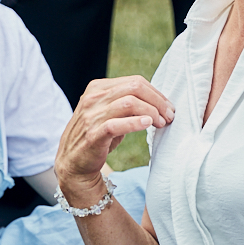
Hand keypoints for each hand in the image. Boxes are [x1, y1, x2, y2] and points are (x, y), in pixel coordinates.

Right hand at [54, 76, 173, 202]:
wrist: (74, 163)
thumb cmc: (97, 136)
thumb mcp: (110, 114)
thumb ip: (127, 103)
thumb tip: (159, 102)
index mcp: (98, 88)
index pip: (135, 81)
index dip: (156, 93)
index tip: (168, 107)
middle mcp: (93, 98)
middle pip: (135, 88)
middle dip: (158, 101)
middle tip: (169, 116)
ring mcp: (91, 115)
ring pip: (129, 102)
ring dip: (151, 112)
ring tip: (161, 123)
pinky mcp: (93, 134)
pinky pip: (116, 124)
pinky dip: (135, 122)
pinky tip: (147, 124)